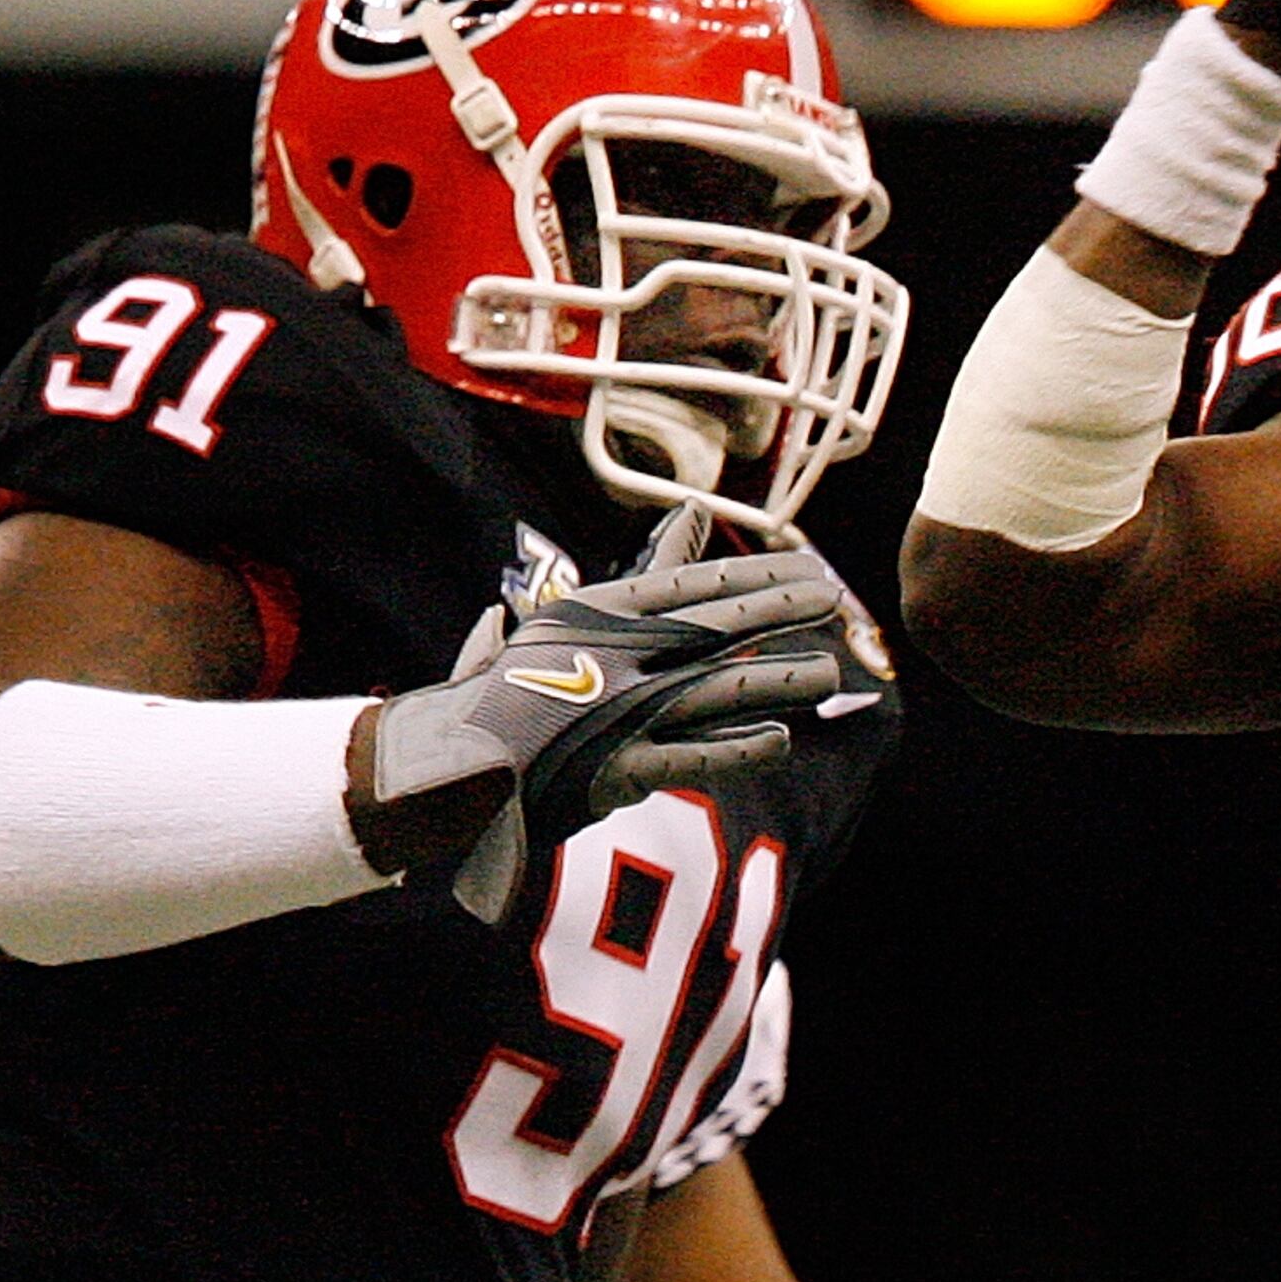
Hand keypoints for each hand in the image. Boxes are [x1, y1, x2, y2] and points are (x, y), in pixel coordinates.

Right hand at [363, 523, 856, 918]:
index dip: (752, 579)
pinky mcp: (615, 767)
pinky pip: (685, 758)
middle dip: (772, 612)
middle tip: (829, 598)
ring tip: (826, 675)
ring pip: (708, 690)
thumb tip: (694, 514)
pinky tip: (778, 741)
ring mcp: (613, 711)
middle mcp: (609, 654)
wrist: (451, 761)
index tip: (804, 572)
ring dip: (771, 683)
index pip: (689, 587)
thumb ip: (651, 571)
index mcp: (596, 614)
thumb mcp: (585, 615)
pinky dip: (731, 749)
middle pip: (707, 627)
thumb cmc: (522, 687)